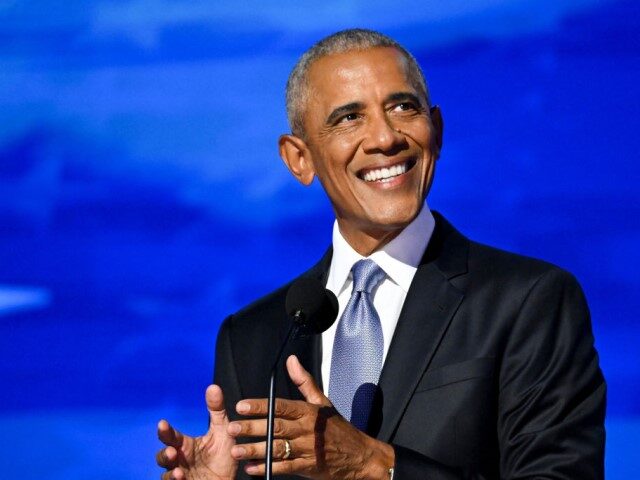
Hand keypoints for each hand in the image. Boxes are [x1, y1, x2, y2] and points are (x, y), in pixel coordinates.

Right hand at [156, 384, 236, 479]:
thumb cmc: (223, 456)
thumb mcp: (223, 431)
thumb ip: (217, 410)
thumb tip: (213, 387)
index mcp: (185, 445)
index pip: (172, 436)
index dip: (166, 430)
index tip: (163, 423)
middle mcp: (180, 460)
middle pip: (164, 455)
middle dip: (164, 453)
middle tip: (172, 450)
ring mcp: (180, 475)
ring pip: (166, 473)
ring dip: (170, 472)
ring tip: (179, 470)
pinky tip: (181, 477)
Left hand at [228, 355, 394, 478]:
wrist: (359, 456)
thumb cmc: (337, 427)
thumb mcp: (322, 401)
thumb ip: (304, 381)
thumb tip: (291, 360)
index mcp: (309, 412)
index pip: (281, 406)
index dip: (260, 406)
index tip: (241, 405)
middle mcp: (307, 429)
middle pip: (275, 427)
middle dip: (252, 427)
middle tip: (232, 427)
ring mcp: (308, 450)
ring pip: (278, 448)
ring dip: (256, 450)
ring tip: (236, 450)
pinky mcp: (308, 467)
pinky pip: (285, 468)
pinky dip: (268, 468)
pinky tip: (252, 468)